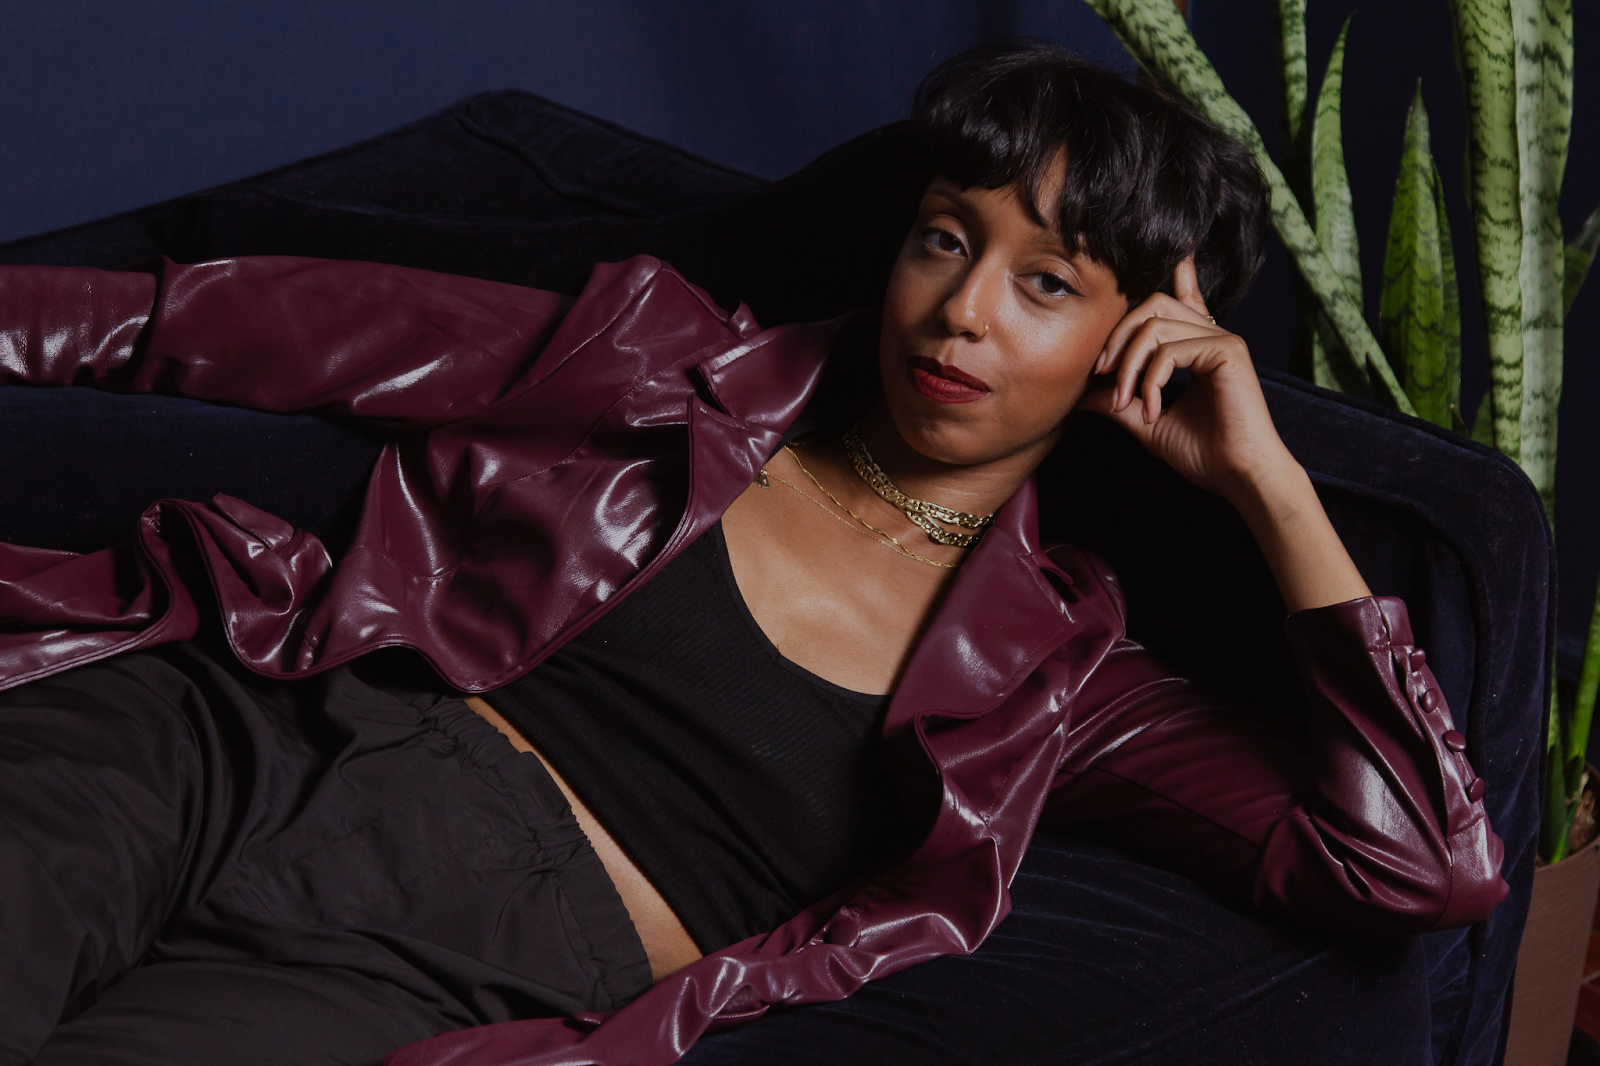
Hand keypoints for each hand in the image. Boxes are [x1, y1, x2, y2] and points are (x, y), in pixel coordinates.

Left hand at [1076, 256, 1295, 506]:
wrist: (1239, 477)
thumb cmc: (1204, 454)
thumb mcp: (1147, 422)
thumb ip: (1119, 402)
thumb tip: (1083, 393)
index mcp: (1198, 346)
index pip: (1182, 298)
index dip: (1175, 271)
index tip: (1171, 251)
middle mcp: (1211, 335)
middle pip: (1152, 305)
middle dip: (1117, 338)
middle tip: (1101, 375)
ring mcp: (1222, 340)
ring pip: (1156, 326)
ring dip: (1129, 364)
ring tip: (1125, 401)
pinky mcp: (1228, 352)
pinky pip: (1172, 349)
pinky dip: (1151, 378)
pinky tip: (1152, 408)